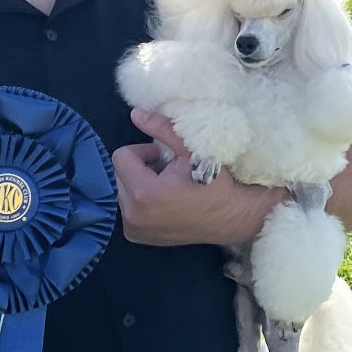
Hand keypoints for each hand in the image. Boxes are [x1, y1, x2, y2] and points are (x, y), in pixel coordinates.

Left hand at [112, 110, 284, 246]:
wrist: (232, 216)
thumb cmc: (213, 182)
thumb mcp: (190, 149)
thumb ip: (161, 129)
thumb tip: (135, 113)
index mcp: (143, 192)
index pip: (121, 157)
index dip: (144, 152)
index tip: (165, 159)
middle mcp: (133, 215)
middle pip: (119, 174)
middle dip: (139, 168)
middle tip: (167, 173)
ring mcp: (134, 229)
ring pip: (122, 191)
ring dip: (138, 184)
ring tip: (166, 188)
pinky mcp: (138, 237)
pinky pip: (127, 210)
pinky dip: (140, 203)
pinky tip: (163, 203)